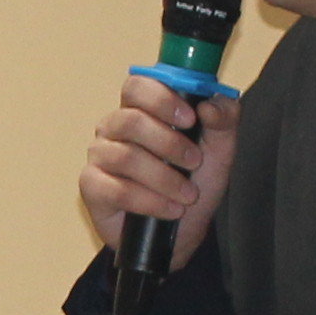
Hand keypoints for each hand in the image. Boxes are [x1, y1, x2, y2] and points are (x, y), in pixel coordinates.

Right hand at [76, 72, 236, 267]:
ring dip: (164, 178)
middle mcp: (115, 127)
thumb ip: (224, 119)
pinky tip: (170, 209)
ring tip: (187, 195)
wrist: (184, 229)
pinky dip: (149, 201)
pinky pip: (116, 189)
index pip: (137, 85)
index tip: (190, 119)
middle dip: (169, 143)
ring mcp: (100, 156)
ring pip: (125, 157)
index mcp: (142, 109)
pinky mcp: (92, 186)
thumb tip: (211, 104)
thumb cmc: (195, 182)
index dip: (161, 98)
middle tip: (194, 161)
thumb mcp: (221, 149)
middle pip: (131, 120)